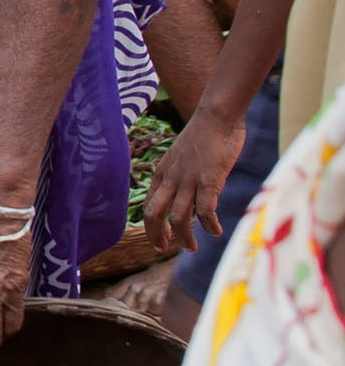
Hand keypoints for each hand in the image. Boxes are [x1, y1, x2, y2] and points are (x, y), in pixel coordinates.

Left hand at [144, 105, 243, 254]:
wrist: (216, 116)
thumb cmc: (204, 134)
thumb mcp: (183, 156)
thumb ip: (182, 175)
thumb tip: (191, 192)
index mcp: (162, 173)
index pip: (148, 205)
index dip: (151, 225)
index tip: (158, 239)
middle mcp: (170, 179)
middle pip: (154, 215)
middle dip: (157, 236)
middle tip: (164, 249)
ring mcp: (188, 181)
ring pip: (178, 218)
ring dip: (184, 237)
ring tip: (191, 248)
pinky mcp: (209, 180)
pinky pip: (205, 210)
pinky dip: (209, 225)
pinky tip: (216, 232)